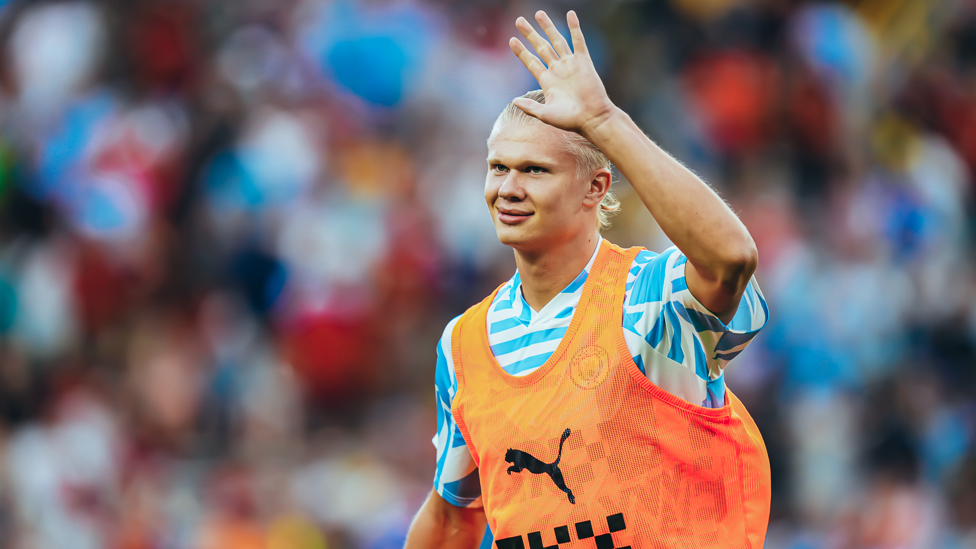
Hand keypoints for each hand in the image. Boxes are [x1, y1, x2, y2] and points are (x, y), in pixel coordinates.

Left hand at [509, 11, 616, 136]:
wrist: (592, 118)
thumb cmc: (570, 120)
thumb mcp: (545, 114)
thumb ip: (530, 106)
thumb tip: (513, 101)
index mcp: (547, 81)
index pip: (531, 62)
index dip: (521, 51)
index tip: (512, 40)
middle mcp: (558, 70)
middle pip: (541, 47)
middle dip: (530, 34)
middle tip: (519, 20)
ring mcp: (570, 64)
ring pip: (557, 41)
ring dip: (548, 27)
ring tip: (539, 14)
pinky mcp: (584, 61)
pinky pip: (578, 41)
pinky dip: (575, 27)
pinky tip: (570, 14)